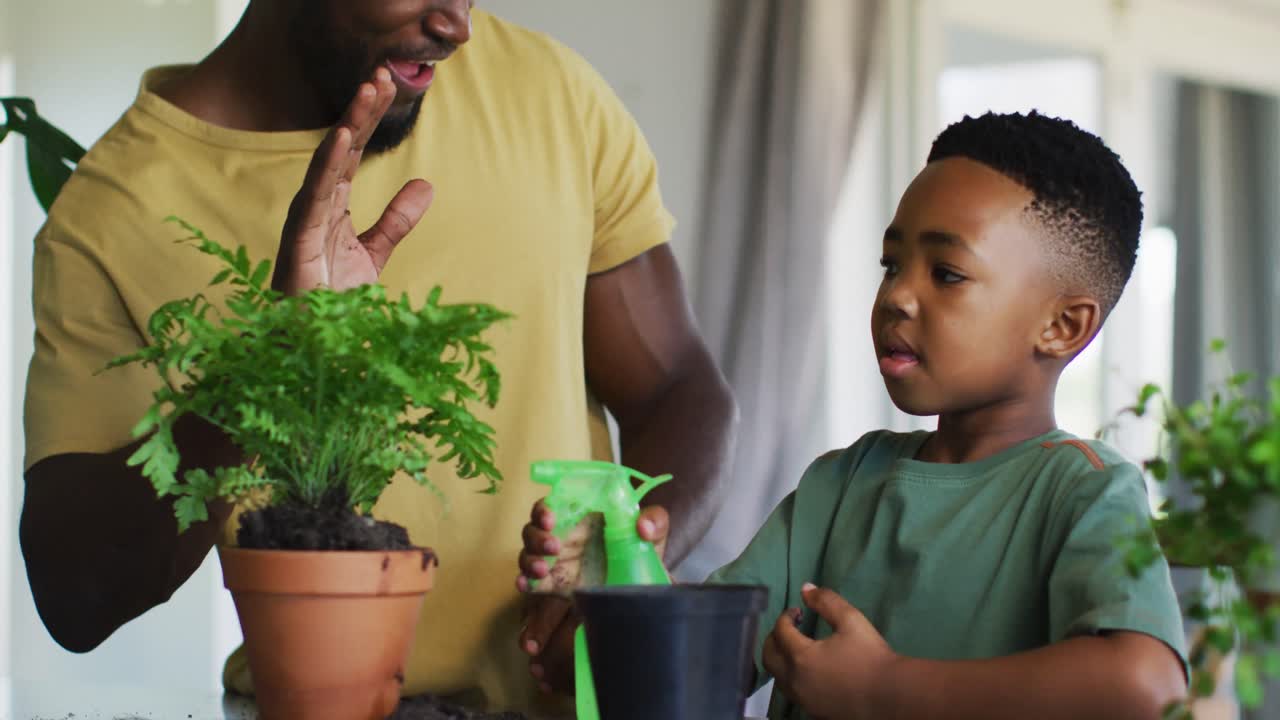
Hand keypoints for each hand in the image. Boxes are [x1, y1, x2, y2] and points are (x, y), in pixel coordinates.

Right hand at [273, 67, 432, 294]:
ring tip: (367, 91)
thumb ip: (395, 220)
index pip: (352, 152)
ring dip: (348, 125)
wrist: (312, 348)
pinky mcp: (298, 243)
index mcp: (330, 206)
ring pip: (327, 163)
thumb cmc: (330, 303)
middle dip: (360, 111)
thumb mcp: (373, 255)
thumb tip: (426, 184)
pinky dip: (326, 165)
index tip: (388, 84)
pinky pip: (313, 197)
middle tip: (382, 73)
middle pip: (339, 148)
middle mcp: (314, 207)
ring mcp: (304, 222)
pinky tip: (342, 136)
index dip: (369, 118)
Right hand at [515, 502, 668, 591]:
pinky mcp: (555, 583)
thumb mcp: (654, 532)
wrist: (641, 585)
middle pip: (534, 527)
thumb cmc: (642, 548)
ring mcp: (556, 559)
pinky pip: (531, 581)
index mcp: (581, 514)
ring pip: (528, 553)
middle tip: (553, 547)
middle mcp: (564, 533)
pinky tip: (526, 585)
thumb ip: (655, 521)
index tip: (550, 518)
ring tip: (543, 570)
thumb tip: (643, 527)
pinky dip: (525, 582)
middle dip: (536, 536)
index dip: (545, 508)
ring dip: (530, 559)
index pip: (553, 503)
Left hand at [763, 584, 897, 719]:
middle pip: (769, 656)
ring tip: (796, 647)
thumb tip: (805, 588)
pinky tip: (809, 669)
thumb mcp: (851, 620)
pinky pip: (791, 691)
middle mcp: (794, 680)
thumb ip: (826, 601)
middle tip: (790, 628)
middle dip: (774, 638)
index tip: (797, 611)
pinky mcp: (812, 710)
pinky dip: (791, 676)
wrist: (891, 696)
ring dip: (780, 658)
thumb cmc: (871, 656)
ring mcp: (802, 699)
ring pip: (777, 676)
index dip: (786, 616)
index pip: (780, 631)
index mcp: (800, 656)